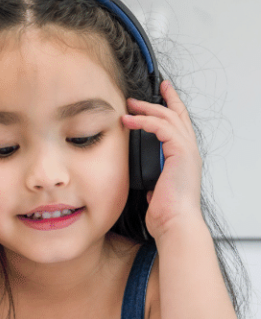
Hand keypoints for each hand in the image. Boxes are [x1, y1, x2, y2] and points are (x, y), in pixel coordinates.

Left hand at [121, 81, 202, 240]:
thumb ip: (155, 181)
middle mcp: (189, 151)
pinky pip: (161, 127)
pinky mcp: (180, 152)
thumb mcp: (158, 193)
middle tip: (138, 97)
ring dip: (146, 109)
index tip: (161, 95)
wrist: (176, 223)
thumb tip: (148, 183)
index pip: (179, 126)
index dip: (170, 108)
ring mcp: (187, 150)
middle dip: (159, 101)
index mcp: (185, 159)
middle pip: (176, 115)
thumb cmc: (168, 214)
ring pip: (167, 117)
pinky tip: (131, 120)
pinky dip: (144, 122)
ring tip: (129, 106)